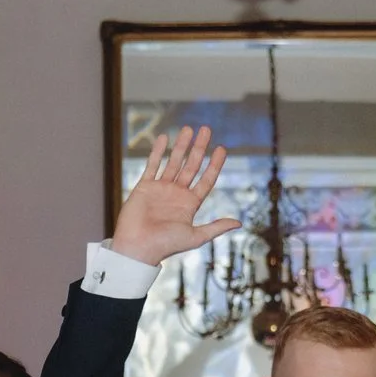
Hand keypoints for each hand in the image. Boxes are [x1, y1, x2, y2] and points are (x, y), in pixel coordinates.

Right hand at [108, 126, 239, 266]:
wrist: (137, 248)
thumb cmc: (165, 245)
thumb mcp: (195, 236)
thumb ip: (216, 227)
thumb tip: (239, 223)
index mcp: (190, 204)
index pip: (206, 180)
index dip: (214, 164)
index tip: (221, 149)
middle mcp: (177, 194)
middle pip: (191, 166)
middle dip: (199, 148)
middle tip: (206, 129)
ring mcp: (160, 189)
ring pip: (173, 162)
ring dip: (181, 145)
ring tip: (188, 128)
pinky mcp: (144, 186)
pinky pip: (152, 165)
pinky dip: (157, 152)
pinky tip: (164, 138)